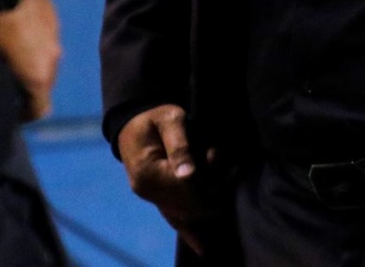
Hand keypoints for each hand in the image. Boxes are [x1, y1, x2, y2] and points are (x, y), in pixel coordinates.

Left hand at [0, 0, 60, 119]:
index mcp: (37, 75)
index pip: (40, 109)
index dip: (25, 115)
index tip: (12, 113)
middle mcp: (52, 59)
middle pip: (45, 84)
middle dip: (29, 87)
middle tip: (8, 81)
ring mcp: (55, 35)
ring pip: (47, 59)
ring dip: (33, 61)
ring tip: (12, 53)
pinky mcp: (53, 16)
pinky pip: (46, 38)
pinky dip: (35, 41)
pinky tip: (17, 32)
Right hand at [117, 104, 215, 255]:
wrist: (135, 122)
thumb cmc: (157, 116)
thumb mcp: (170, 120)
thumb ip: (180, 146)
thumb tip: (189, 175)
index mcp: (148, 173)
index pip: (185, 188)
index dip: (207, 178)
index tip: (217, 157)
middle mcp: (147, 192)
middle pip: (187, 204)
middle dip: (212, 190)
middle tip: (228, 168)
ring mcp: (151, 198)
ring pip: (184, 213)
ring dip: (208, 203)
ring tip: (226, 183)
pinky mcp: (157, 199)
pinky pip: (174, 219)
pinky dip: (189, 232)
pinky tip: (203, 247)